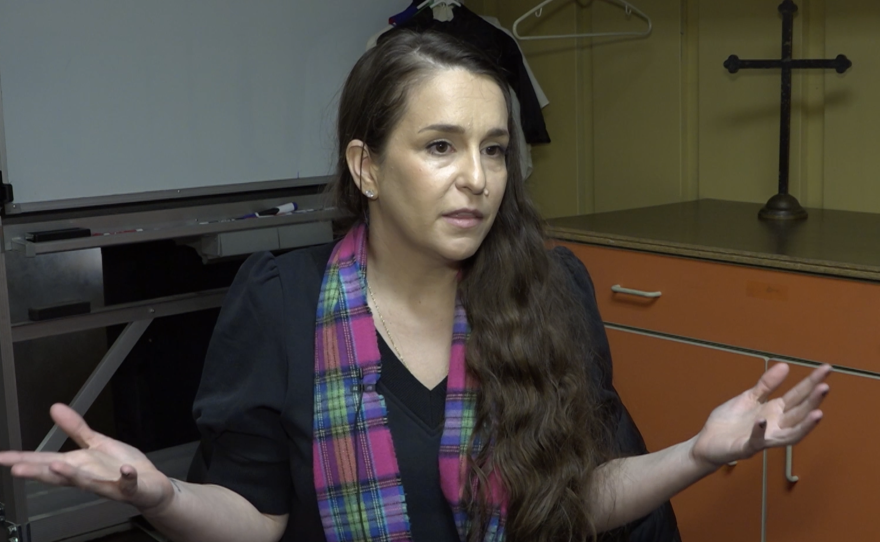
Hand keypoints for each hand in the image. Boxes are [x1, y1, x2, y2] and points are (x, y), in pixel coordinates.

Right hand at [0, 404, 174, 511]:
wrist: (150, 486)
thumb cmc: (120, 466)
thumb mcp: (96, 443)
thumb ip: (76, 428)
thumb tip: (55, 408)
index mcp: (79, 465)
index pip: (46, 461)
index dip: (24, 459)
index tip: (1, 458)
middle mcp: (89, 477)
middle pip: (60, 476)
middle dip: (39, 472)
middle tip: (16, 469)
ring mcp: (109, 484)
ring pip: (87, 482)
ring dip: (72, 475)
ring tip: (55, 466)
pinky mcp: (130, 487)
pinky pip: (128, 483)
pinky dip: (126, 477)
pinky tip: (125, 470)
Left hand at [691, 363, 831, 467]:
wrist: (707, 441)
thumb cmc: (731, 421)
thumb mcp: (749, 398)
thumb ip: (766, 384)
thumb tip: (785, 366)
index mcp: (775, 411)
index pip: (798, 395)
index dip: (812, 382)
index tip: (827, 368)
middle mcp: (774, 426)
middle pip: (798, 413)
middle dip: (813, 402)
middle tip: (825, 387)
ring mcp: (762, 438)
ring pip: (789, 434)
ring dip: (803, 425)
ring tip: (817, 413)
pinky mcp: (745, 448)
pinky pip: (755, 440)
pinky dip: (759, 431)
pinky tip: (762, 420)